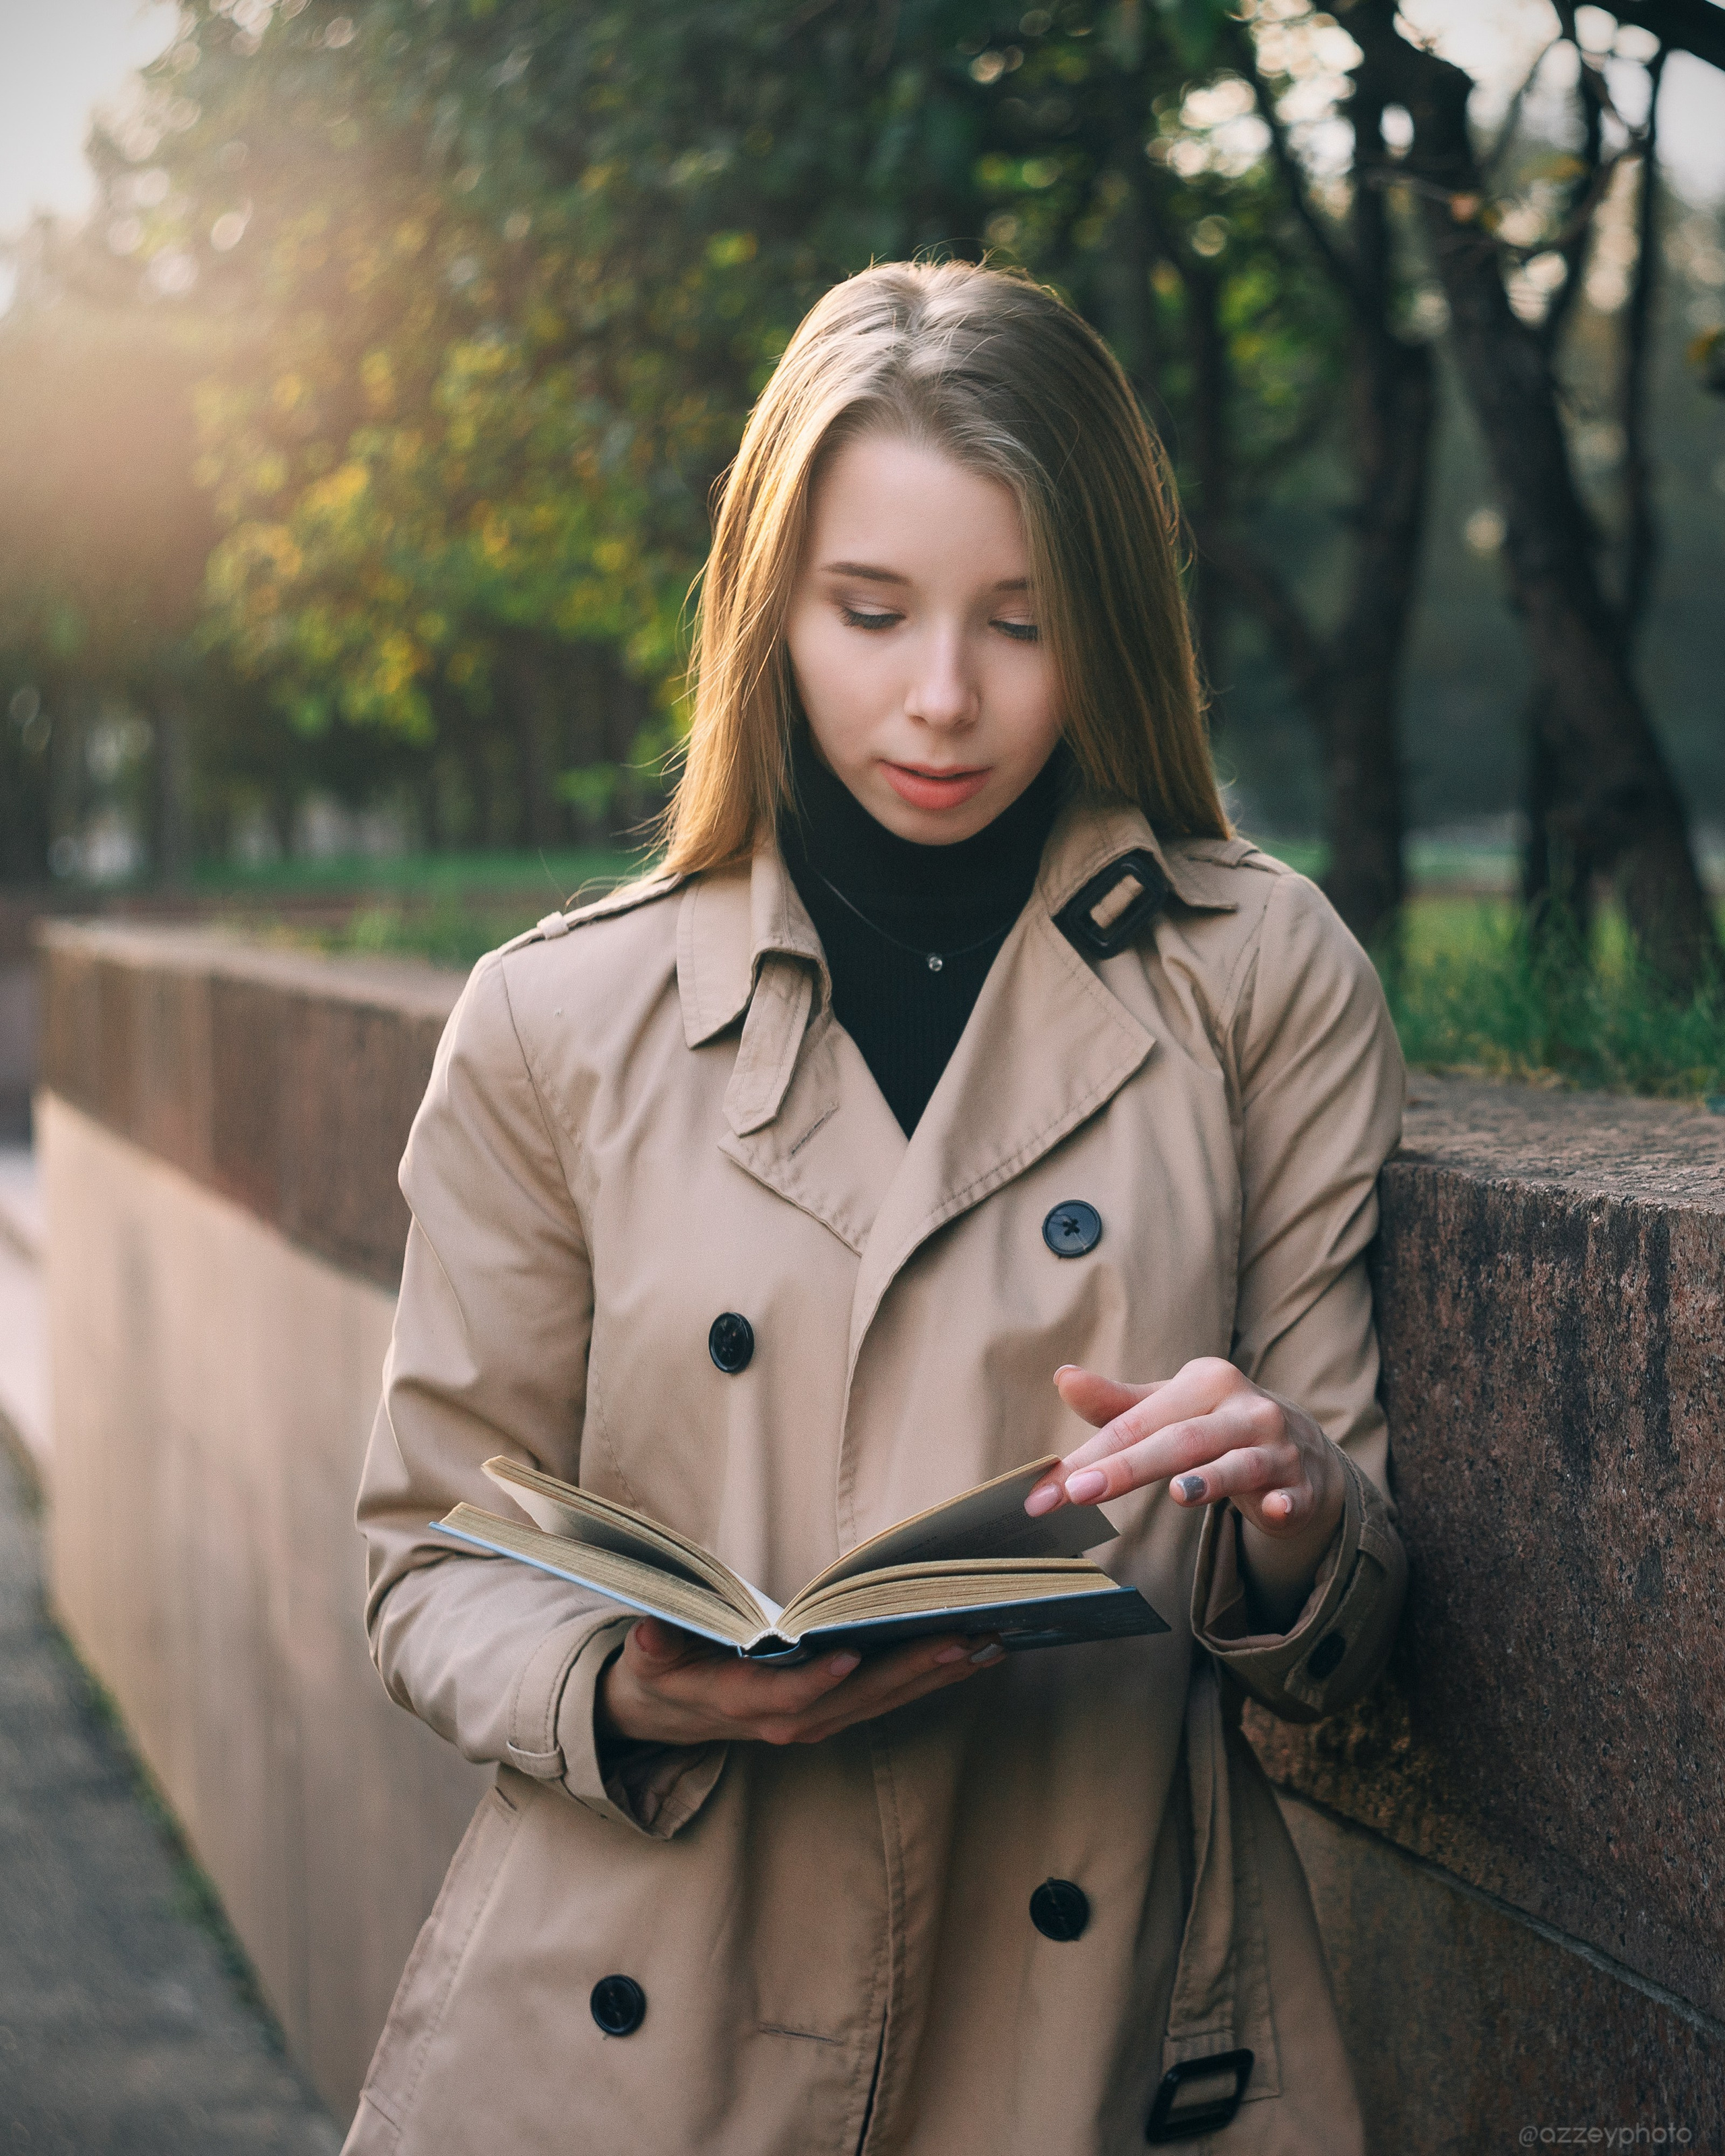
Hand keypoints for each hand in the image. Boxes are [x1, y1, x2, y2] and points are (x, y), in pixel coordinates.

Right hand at [597, 1616, 1003, 1749]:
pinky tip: (972, 1652)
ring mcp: (818, 1721)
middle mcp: (789, 1722)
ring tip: (985, 1640)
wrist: (672, 1712)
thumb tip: (648, 1629)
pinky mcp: (838, 1712)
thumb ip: (653, 1646)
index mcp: (742, 1704)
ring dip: (936, 1673)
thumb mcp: (647, 1658)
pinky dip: (931, 1675)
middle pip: (857, 1699)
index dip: (817, 1680)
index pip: (786, 1697)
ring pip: (884, 1700)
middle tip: (960, 1636)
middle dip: (910, 1669)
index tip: (851, 1654)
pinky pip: (890, 1697)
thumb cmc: (662, 1672)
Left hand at [1025, 1358, 1345, 1625]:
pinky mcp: (1301, 1486)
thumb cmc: (1217, 1424)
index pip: (1137, 1423)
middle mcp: (1243, 1409)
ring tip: (1179, 1495)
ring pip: (1238, 1464)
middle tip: (1078, 1493)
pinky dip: (1284, 1503)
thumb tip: (1063, 1377)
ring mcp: (1277, 1447)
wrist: (1300, 1447)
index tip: (1043, 1492)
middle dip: (1127, 1468)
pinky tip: (1275, 1509)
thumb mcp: (1172, 1408)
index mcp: (1205, 1383)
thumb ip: (1118, 1403)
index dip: (1088, 1457)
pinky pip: (1292, 1496)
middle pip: (1179, 1441)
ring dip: (1212, 1479)